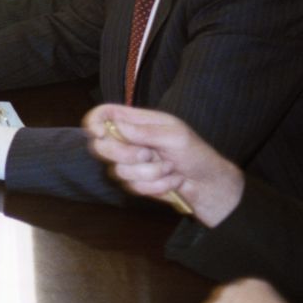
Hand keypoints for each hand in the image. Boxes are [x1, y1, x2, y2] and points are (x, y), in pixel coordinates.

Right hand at [80, 103, 244, 225]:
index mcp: (137, 122)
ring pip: (118, 171)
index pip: (103, 115)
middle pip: (101, 146)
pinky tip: (171, 181)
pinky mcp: (136, 183)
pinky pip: (132, 187)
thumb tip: (116, 127)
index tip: (100, 134)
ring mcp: (131, 164)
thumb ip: (144, 131)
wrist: (209, 185)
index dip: (94, 123)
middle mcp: (129, 141)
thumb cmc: (196, 154)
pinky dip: (156, 186)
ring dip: (149, 173)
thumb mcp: (175, 136)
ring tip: (169, 168)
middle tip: (147, 154)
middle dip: (124, 154)